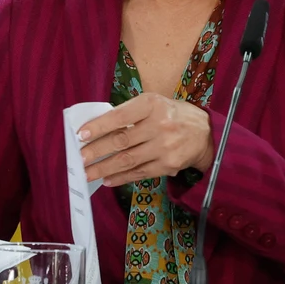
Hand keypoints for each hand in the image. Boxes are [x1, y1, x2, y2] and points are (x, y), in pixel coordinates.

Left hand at [78, 92, 212, 186]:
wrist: (204, 133)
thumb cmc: (170, 114)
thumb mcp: (152, 104)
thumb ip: (128, 113)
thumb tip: (96, 129)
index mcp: (152, 105)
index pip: (120, 116)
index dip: (99, 126)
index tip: (81, 135)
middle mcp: (160, 125)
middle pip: (122, 140)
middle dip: (97, 151)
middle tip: (79, 158)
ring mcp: (165, 147)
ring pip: (128, 160)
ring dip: (104, 168)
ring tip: (87, 173)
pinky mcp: (168, 165)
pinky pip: (139, 173)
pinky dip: (121, 178)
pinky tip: (106, 180)